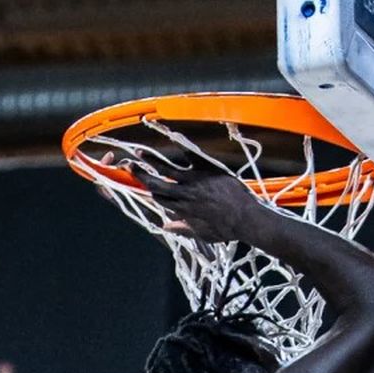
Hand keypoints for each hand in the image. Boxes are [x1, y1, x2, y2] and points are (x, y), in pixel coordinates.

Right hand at [131, 149, 262, 244]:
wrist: (246, 219)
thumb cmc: (227, 228)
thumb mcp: (202, 234)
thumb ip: (182, 228)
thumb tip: (166, 226)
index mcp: (182, 211)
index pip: (158, 199)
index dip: (146, 191)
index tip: (137, 184)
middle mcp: (184, 195)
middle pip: (156, 184)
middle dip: (139, 176)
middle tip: (127, 166)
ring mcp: (195, 182)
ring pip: (167, 170)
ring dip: (151, 161)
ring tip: (138, 153)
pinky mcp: (207, 170)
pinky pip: (191, 155)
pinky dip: (180, 146)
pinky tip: (169, 139)